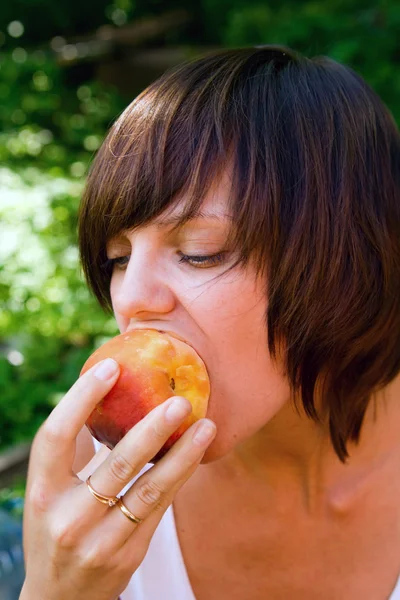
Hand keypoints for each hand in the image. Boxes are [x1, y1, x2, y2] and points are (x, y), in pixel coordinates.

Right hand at [21, 358, 215, 599]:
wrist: (59, 599)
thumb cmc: (55, 528)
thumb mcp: (48, 494)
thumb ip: (70, 452)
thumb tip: (102, 399)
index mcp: (41, 492)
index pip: (56, 436)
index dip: (81, 398)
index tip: (111, 368)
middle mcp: (67, 517)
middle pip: (116, 463)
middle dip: (152, 428)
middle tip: (179, 401)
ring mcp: (99, 540)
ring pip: (149, 489)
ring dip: (182, 455)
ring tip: (205, 425)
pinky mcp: (127, 555)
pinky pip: (159, 507)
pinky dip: (179, 476)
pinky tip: (195, 452)